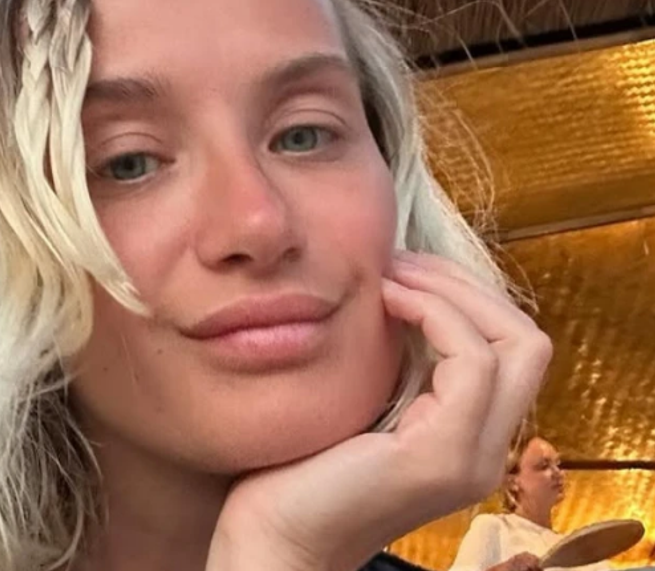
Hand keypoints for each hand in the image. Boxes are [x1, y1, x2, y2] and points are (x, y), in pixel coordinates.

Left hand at [206, 251, 552, 570]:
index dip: (463, 294)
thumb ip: (388, 364)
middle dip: (467, 284)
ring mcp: (469, 457)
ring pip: (518, 344)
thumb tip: (389, 289)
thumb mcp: (354, 400)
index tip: (400, 268)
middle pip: (527, 340)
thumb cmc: (293, 468)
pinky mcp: (440, 455)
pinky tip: (386, 301)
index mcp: (464, 437)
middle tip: (400, 261)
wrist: (268, 535)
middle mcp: (482, 451)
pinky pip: (472, 361)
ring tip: (390, 275)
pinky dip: (436, 315)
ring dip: (452, 292)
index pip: (508, 347)